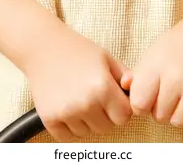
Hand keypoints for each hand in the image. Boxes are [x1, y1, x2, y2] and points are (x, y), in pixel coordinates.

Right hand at [24, 25, 132, 141]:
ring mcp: (66, 113)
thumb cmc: (77, 49)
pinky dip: (70, 127)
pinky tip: (68, 106)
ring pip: (88, 132)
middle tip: (94, 94)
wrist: (43, 45)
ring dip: (87, 120)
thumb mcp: (106, 58)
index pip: (124, 116)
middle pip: (107, 127)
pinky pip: (68, 137)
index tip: (113, 96)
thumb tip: (139, 93)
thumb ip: (125, 77)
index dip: (121, 106)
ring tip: (79, 96)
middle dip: (105, 114)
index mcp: (102, 87)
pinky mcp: (50, 119)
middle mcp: (85, 103)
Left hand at [120, 9, 182, 128]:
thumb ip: (141, 71)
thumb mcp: (158, 48)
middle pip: (159, 117)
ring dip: (182, 114)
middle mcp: (175, 78)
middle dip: (163, 108)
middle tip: (172, 92)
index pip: (138, 104)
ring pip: (180, 122)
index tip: (150, 96)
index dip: (143, 103)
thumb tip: (125, 87)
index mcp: (157, 64)